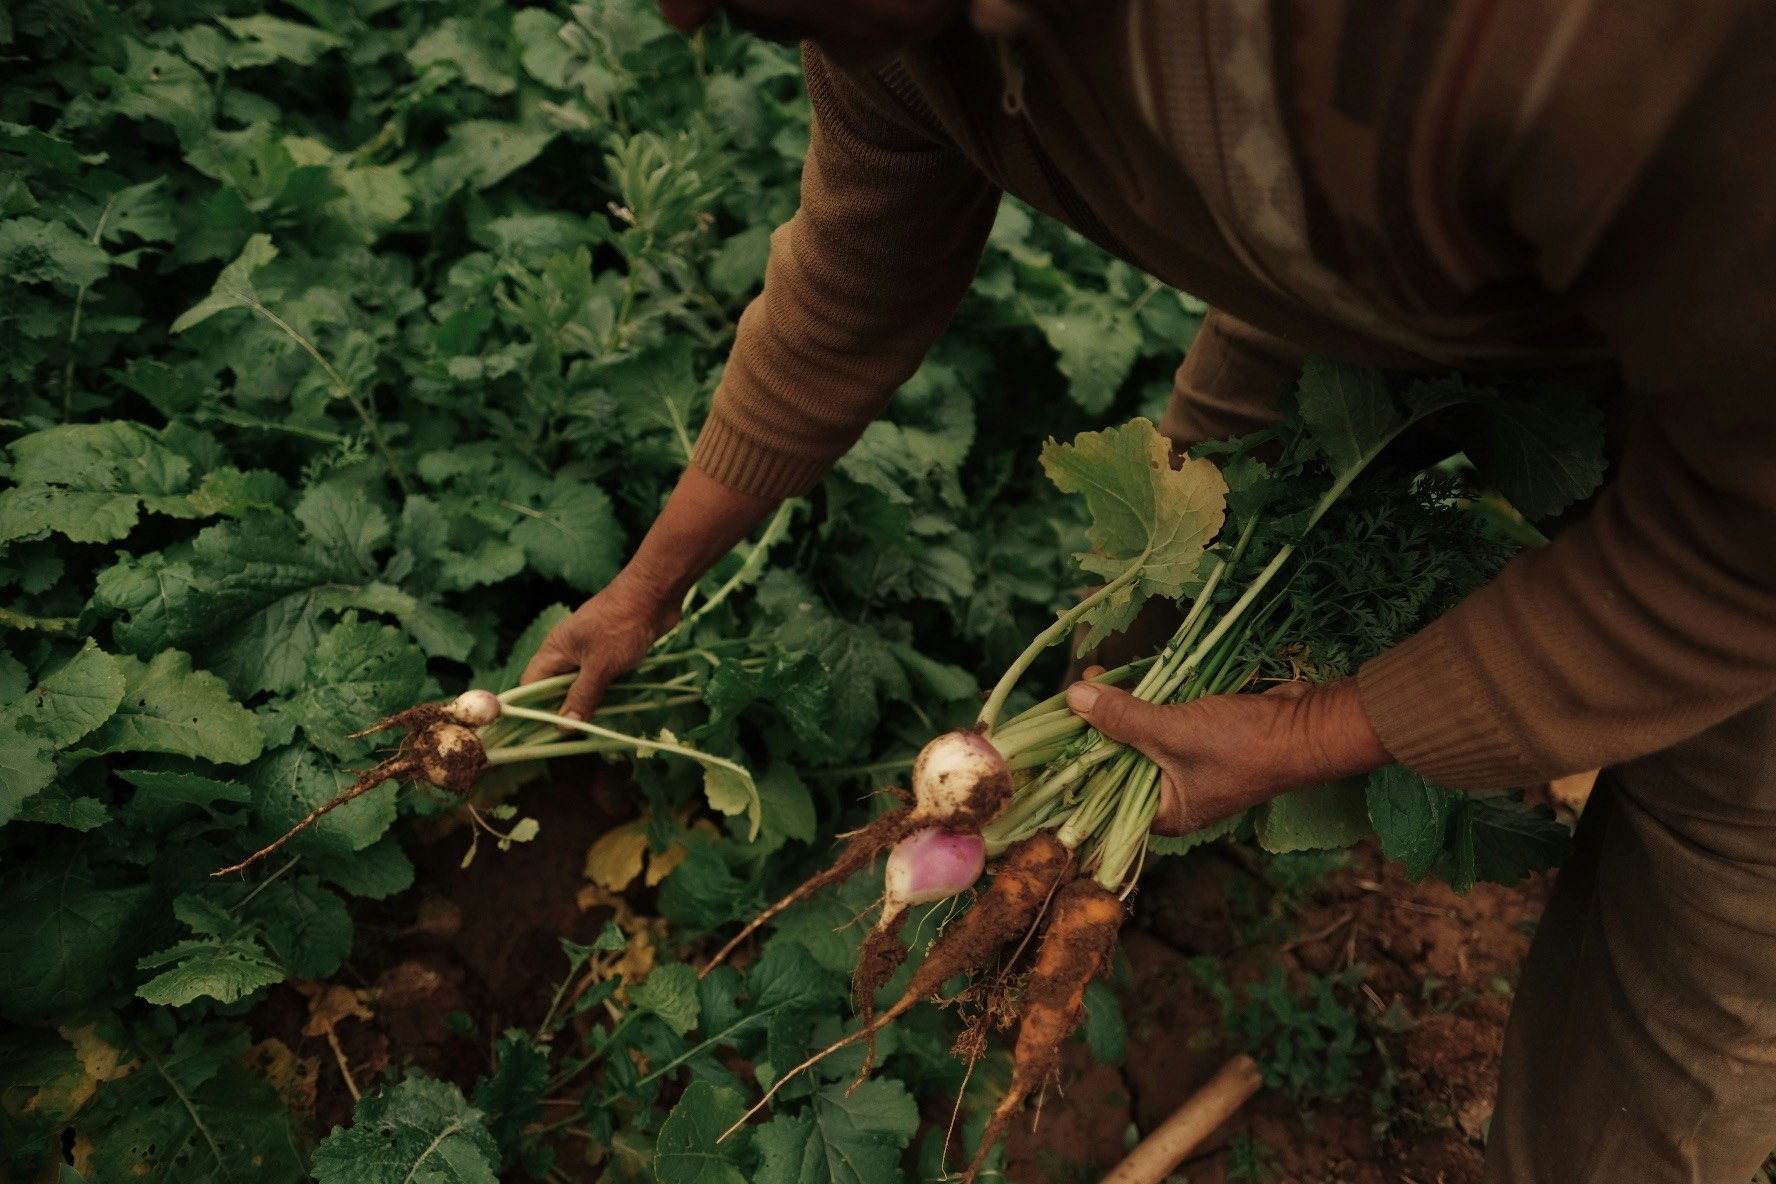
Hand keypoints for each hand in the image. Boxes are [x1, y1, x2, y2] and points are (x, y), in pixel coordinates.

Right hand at [518, 466, 779, 719]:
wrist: (654, 595)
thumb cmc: (622, 625)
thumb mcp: (600, 666)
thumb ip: (582, 696)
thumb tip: (564, 726)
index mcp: (554, 651)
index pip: (530, 686)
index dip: (532, 711)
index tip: (539, 736)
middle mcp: (567, 651)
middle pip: (554, 689)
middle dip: (562, 711)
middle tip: (571, 738)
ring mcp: (589, 651)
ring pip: (580, 684)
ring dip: (587, 703)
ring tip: (592, 728)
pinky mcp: (610, 652)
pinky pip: (600, 678)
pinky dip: (605, 692)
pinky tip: (613, 708)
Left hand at [1064, 673, 1390, 835]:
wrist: (1308, 727)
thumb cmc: (1243, 745)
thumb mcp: (1172, 730)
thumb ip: (1121, 716)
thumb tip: (1072, 699)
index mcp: (1164, 814)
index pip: (1105, 796)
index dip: (1078, 764)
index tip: (1054, 733)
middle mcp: (1173, 796)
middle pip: (1119, 762)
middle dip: (1097, 728)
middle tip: (1072, 696)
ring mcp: (1188, 768)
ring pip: (1140, 739)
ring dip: (1120, 710)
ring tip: (1095, 679)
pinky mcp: (1202, 739)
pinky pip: (1163, 723)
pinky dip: (1147, 703)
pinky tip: (1128, 679)